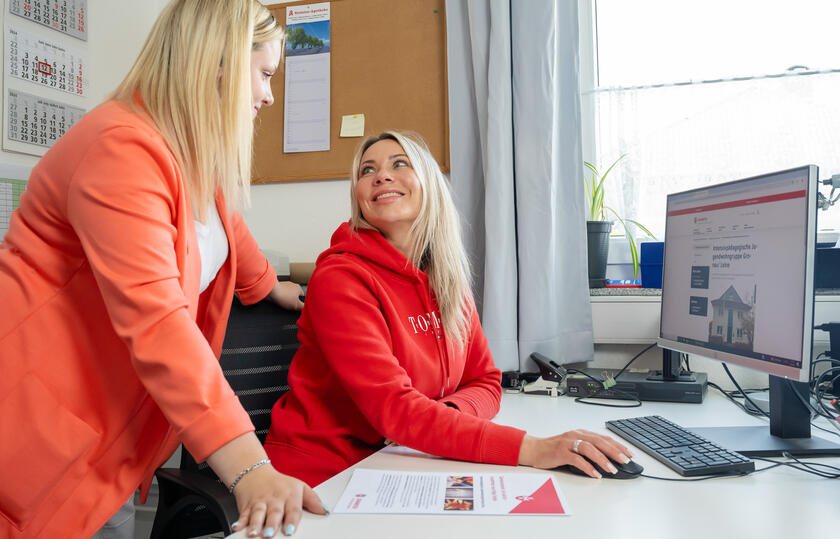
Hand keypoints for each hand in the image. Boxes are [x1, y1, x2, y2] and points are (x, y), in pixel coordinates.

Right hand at [230, 465, 326, 536]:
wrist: (254, 473)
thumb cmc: (280, 484)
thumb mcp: (299, 487)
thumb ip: (313, 500)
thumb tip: (325, 511)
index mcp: (289, 495)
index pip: (292, 509)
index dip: (291, 520)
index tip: (290, 530)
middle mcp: (274, 499)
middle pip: (273, 513)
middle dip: (272, 524)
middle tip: (270, 534)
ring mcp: (259, 502)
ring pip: (257, 514)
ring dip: (255, 524)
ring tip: (254, 533)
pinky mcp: (246, 506)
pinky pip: (243, 514)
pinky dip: (239, 521)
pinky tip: (237, 527)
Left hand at [268, 281, 303, 310]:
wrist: (270, 290)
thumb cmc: (283, 295)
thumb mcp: (296, 305)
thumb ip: (303, 307)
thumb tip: (306, 309)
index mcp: (298, 288)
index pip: (302, 296)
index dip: (300, 302)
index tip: (297, 306)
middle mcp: (292, 285)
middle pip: (294, 295)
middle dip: (292, 300)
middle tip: (289, 305)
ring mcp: (284, 285)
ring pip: (286, 294)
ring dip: (285, 299)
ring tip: (282, 302)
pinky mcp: (277, 287)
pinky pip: (280, 294)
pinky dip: (279, 297)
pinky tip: (278, 300)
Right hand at [517, 430, 632, 477]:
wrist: (534, 449)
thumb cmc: (554, 449)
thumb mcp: (573, 446)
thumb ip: (588, 450)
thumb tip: (608, 461)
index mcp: (581, 433)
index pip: (603, 438)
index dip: (618, 445)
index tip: (629, 453)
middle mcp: (576, 435)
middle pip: (599, 441)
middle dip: (615, 451)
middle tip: (626, 461)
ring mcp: (568, 443)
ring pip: (589, 448)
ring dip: (602, 459)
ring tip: (612, 469)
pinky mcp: (560, 452)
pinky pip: (576, 459)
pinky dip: (587, 466)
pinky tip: (595, 473)